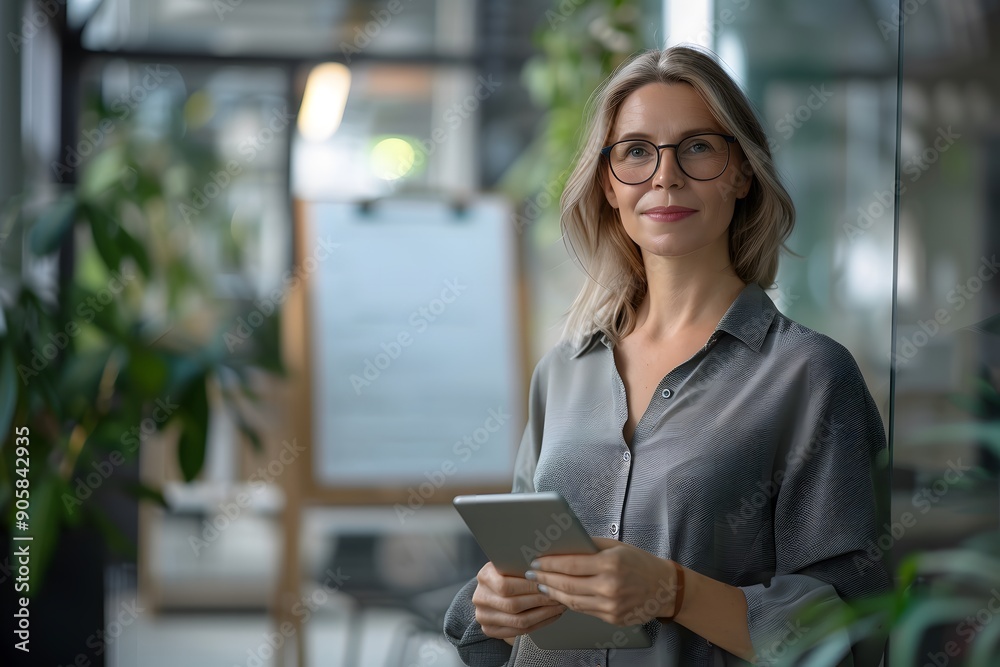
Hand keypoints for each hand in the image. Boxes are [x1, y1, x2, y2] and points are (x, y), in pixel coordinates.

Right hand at [472, 561, 566, 641]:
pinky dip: (540, 623)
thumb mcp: (509, 564)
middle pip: (514, 605)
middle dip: (541, 601)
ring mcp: (484, 617)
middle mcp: (480, 598)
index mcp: (484, 577)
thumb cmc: (506, 572)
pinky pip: (520, 631)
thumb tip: (546, 569)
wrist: (491, 590)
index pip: (506, 586)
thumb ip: (521, 566)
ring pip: (519, 621)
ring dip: (544, 614)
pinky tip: (551, 615)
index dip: (529, 587)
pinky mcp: (490, 630)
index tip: (549, 584)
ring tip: (559, 606)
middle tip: (558, 596)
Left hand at [526, 537, 680, 625]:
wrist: (665, 589)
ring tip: (541, 584)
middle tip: (531, 573)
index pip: (570, 564)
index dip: (549, 563)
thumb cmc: (640, 563)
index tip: (536, 560)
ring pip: (572, 601)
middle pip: (567, 584)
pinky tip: (560, 596)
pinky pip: (584, 610)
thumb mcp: (616, 547)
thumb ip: (589, 546)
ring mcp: (611, 605)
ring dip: (553, 592)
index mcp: (610, 564)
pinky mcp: (612, 618)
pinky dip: (569, 602)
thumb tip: (563, 544)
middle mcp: (610, 586)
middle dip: (544, 578)